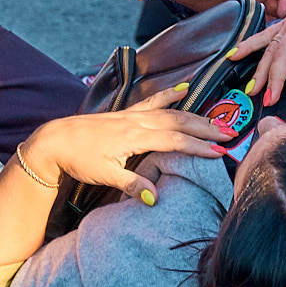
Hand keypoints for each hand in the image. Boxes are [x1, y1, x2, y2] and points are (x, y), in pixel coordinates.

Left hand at [18, 93, 229, 204]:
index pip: (175, 141)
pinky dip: (170, 94)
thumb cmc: (78, 158)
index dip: (199, 147)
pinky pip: (153, 101)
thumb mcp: (104, 175)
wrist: (55, 140)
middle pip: (179, 122)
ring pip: (171, 112)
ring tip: (217, 120)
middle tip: (230, 134)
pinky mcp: (126, 113)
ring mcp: (132, 115)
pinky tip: (184, 88)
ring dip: (195, 116)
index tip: (220, 152)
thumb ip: (132, 184)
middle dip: (206, 128)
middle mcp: (137, 122)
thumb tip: (156, 198)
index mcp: (134, 137)